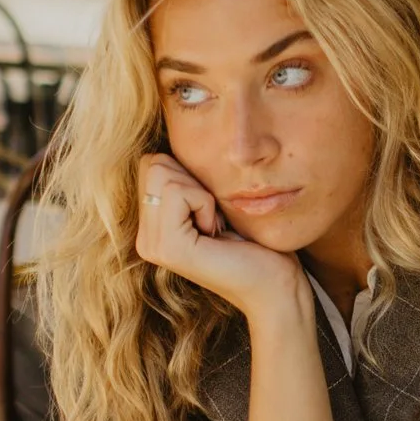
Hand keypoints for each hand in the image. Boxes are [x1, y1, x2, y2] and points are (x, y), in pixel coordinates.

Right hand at [135, 152, 302, 322]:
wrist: (274, 284)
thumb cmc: (254, 241)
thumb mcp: (213, 201)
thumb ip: (186, 179)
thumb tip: (173, 136)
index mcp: (151, 228)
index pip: (150, 162)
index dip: (188, 174)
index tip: (211, 209)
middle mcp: (145, 239)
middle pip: (152, 163)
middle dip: (191, 180)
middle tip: (214, 218)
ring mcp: (152, 246)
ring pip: (161, 172)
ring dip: (200, 192)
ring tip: (215, 226)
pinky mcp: (168, 247)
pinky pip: (178, 190)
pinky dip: (205, 203)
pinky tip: (216, 232)